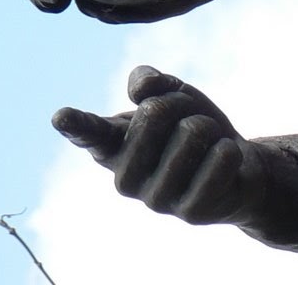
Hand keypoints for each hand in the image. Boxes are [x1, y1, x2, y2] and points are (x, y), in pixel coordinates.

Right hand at [52, 65, 272, 226]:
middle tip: (191, 124)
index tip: (61, 116)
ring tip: (206, 147)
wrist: (237, 168)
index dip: (76, 124)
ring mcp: (155, 200)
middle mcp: (125, 179)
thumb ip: (153, 83)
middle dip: (184, 104)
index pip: (91, 133)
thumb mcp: (175, 95)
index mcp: (114, 146)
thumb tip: (141, 88)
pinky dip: (229, 150)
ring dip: (210, 126)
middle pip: (156, 110)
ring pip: (193, 131)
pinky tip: (224, 162)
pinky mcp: (189, 213)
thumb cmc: (193, 127)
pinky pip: (220, 158)